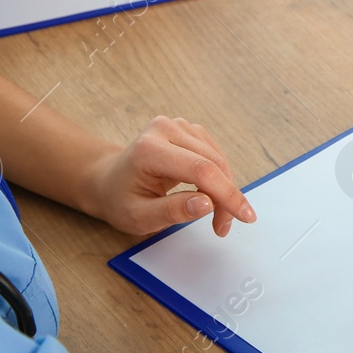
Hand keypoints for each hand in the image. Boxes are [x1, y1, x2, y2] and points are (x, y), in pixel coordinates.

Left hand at [85, 116, 256, 236]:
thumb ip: (173, 211)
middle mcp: (165, 129)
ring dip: (224, 190)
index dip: (227, 194)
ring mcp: (178, 126)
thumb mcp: (140, 217)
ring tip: (215, 215)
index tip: (245, 216)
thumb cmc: (120, 200)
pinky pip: (215, 155)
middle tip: (222, 227)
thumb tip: (208, 205)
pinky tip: (210, 195)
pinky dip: (219, 178)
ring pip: (218, 159)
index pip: (200, 170)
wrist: (108, 181)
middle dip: (226, 198)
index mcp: (149, 149)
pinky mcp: (188, 130)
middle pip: (213, 164)